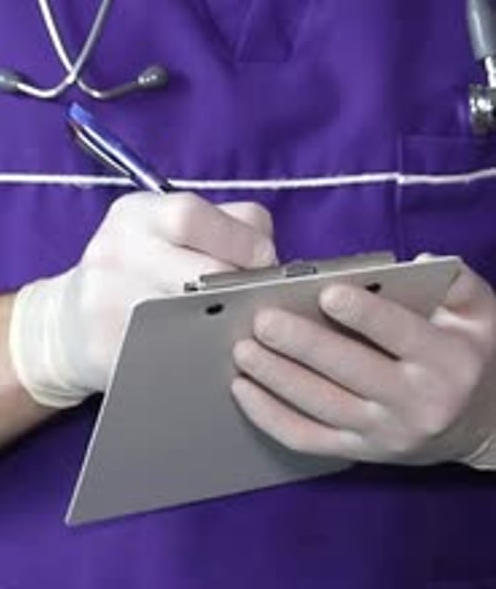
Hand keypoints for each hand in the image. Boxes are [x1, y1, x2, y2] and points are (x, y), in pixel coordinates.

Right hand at [10, 193, 275, 406]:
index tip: (265, 258)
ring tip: (238, 324)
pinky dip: (199, 355)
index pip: (191, 215)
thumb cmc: (143, 267)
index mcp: (137, 214)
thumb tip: (270, 260)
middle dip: (241, 286)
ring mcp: (104, 302)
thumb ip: (229, 226)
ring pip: (188, 317)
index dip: (239, 239)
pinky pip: (169, 356)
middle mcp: (115, 250)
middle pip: (199, 270)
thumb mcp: (169, 229)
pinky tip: (210, 352)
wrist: (70, 323)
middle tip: (258, 299)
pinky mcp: (104, 350)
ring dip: (226, 323)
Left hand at [232, 262, 495, 468]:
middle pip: (350, 372)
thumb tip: (415, 263)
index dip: (364, 314)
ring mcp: (385, 433)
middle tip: (261, 320)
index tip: (325, 291)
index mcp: (446, 361)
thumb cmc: (474, 353)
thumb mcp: (481, 312)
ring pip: (322, 407)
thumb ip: (455, 280)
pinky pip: (309, 440)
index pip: (400, 335)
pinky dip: (271, 418)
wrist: (486, 424)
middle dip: (302, 345)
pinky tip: (242, 391)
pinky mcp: (361, 451)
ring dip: (277, 379)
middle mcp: (416, 403)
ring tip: (242, 349)